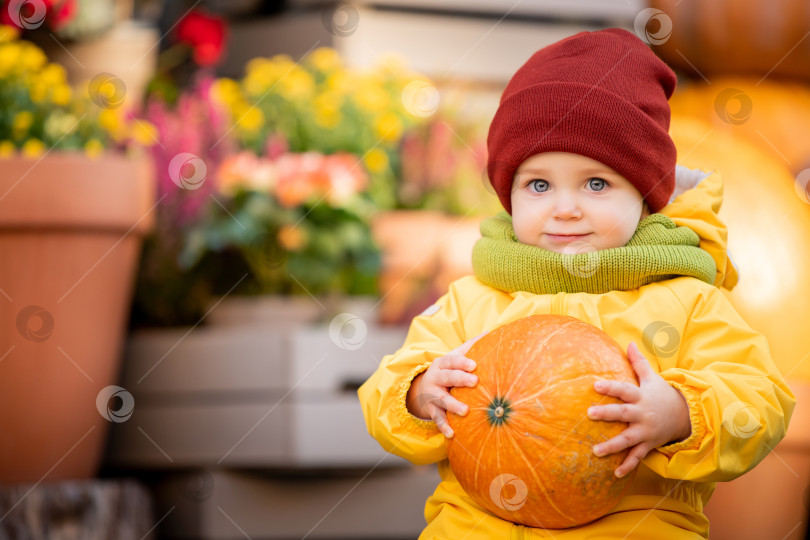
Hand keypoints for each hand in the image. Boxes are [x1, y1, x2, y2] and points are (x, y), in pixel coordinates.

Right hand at [405, 333, 483, 437]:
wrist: (422, 389)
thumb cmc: (447, 371)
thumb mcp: (454, 357)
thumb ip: (470, 347)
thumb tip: (491, 332)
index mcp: (442, 364)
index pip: (452, 360)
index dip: (462, 362)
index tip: (474, 365)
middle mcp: (435, 378)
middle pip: (447, 377)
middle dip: (460, 379)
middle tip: (475, 381)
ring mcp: (432, 395)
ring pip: (442, 400)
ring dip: (453, 405)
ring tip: (465, 411)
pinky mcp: (432, 410)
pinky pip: (437, 419)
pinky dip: (444, 427)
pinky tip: (452, 434)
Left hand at [587, 342, 691, 477]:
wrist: (685, 416)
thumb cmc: (661, 395)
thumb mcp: (652, 378)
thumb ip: (639, 362)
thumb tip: (629, 342)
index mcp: (641, 397)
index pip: (624, 390)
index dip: (610, 387)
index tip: (594, 385)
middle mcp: (642, 414)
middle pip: (623, 414)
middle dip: (607, 414)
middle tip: (589, 413)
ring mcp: (645, 431)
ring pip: (628, 439)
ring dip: (612, 446)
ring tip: (595, 451)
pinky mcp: (648, 444)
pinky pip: (638, 457)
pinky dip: (628, 466)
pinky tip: (615, 473)